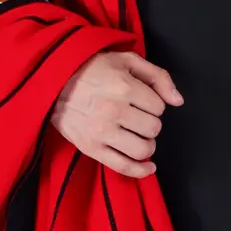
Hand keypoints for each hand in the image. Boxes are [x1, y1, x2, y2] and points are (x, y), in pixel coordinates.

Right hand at [50, 49, 182, 178]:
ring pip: (143, 148)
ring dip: (148, 144)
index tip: (141, 100)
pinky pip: (123, 166)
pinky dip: (141, 170)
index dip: (154, 103)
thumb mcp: (126, 60)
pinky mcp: (91, 147)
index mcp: (124, 86)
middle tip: (138, 116)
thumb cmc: (91, 68)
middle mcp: (114, 110)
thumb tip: (178, 101)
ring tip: (140, 136)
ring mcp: (102, 132)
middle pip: (153, 128)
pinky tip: (149, 167)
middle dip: (150, 122)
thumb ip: (158, 76)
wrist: (52, 81)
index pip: (158, 106)